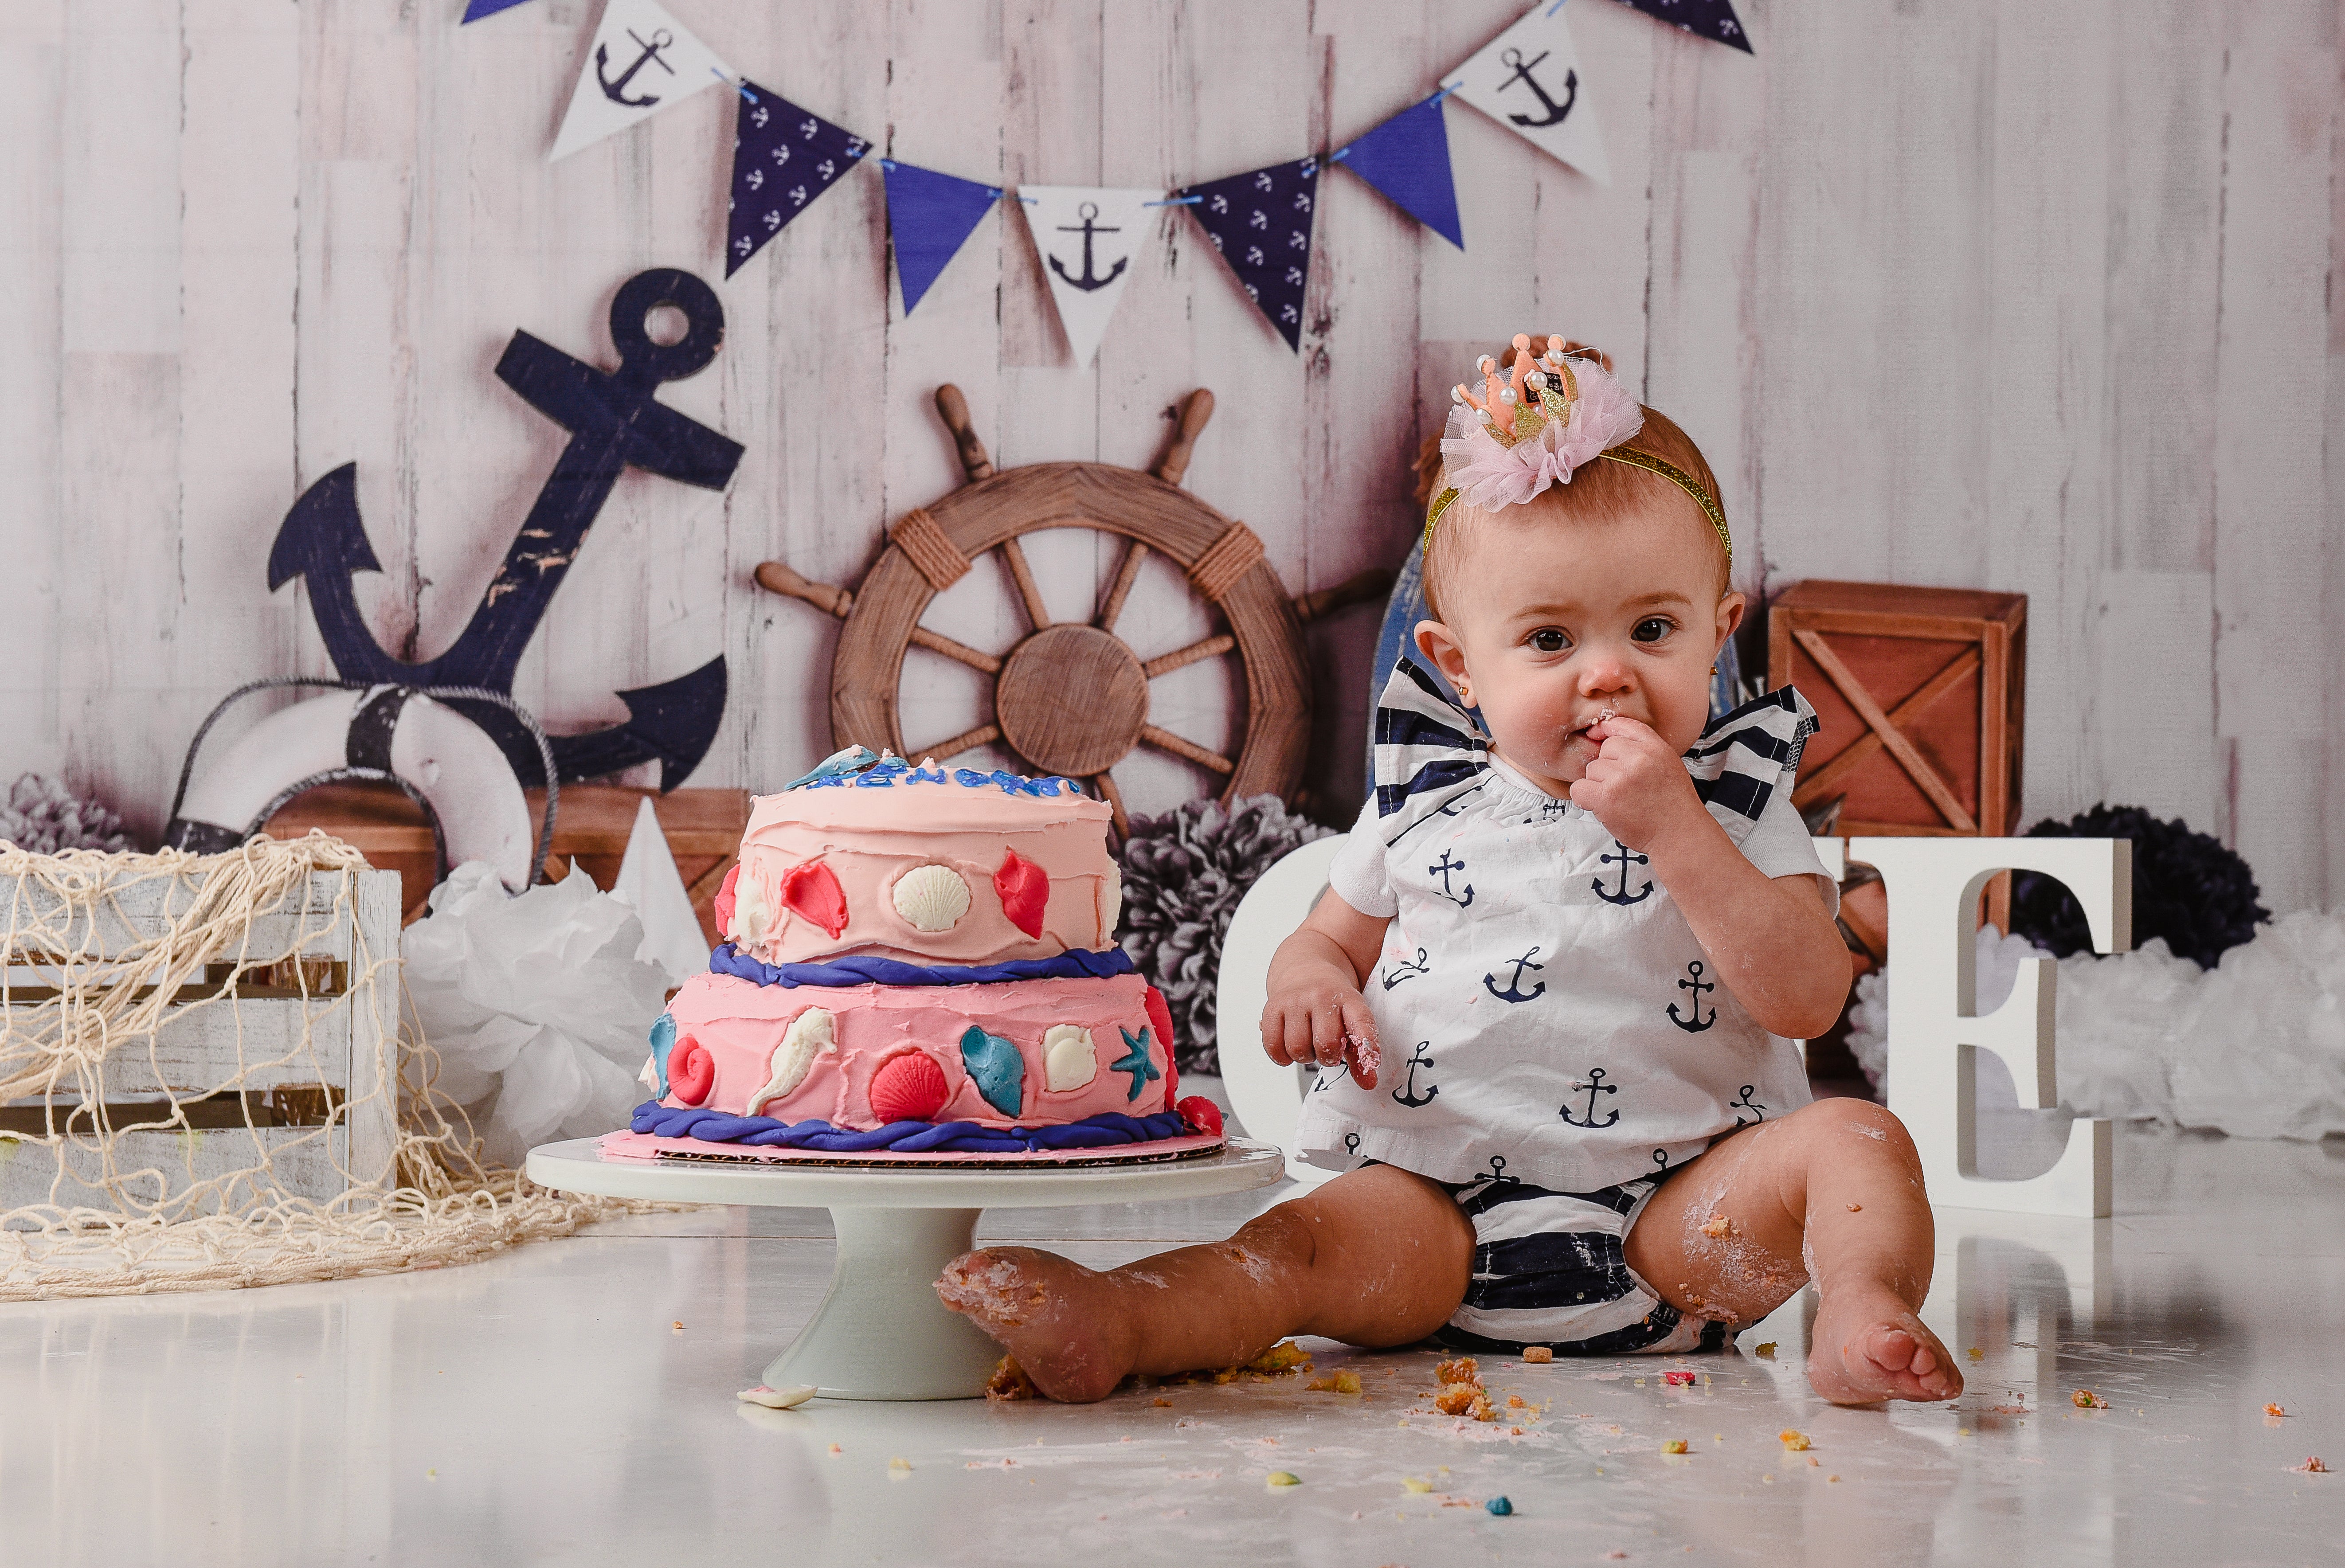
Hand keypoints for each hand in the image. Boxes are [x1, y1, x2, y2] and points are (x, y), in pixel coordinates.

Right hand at [1260, 975, 1380, 1088]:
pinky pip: (1273, 1045)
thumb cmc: (1331, 1002)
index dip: (1367, 1045)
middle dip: (1328, 1057)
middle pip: (1326, 1043)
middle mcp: (1321, 996)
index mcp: (1348, 999)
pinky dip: (1282, 1056)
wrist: (1305, 967)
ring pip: (1297, 1047)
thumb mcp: (1350, 1018)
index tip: (1371, 1063)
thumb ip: (1360, 1053)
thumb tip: (1368, 1083)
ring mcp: (1294, 1000)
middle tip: (1327, 1050)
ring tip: (1308, 1044)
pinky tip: (1289, 1047)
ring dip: (1304, 1056)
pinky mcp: (1272, 1007)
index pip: (1361, 1021)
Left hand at [1569, 714, 1708, 852]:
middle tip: (1625, 788)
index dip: (1606, 731)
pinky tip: (1602, 806)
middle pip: (1604, 750)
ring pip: (1591, 770)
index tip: (1599, 738)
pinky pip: (1579, 788)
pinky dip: (1585, 799)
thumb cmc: (1673, 805)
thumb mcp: (1668, 765)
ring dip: (1599, 785)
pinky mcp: (1606, 797)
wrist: (1680, 835)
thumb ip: (1643, 749)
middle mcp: (1639, 758)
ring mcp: (1622, 777)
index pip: (1621, 725)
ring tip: (1621, 800)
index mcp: (1655, 747)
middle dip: (1608, 768)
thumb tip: (1605, 734)